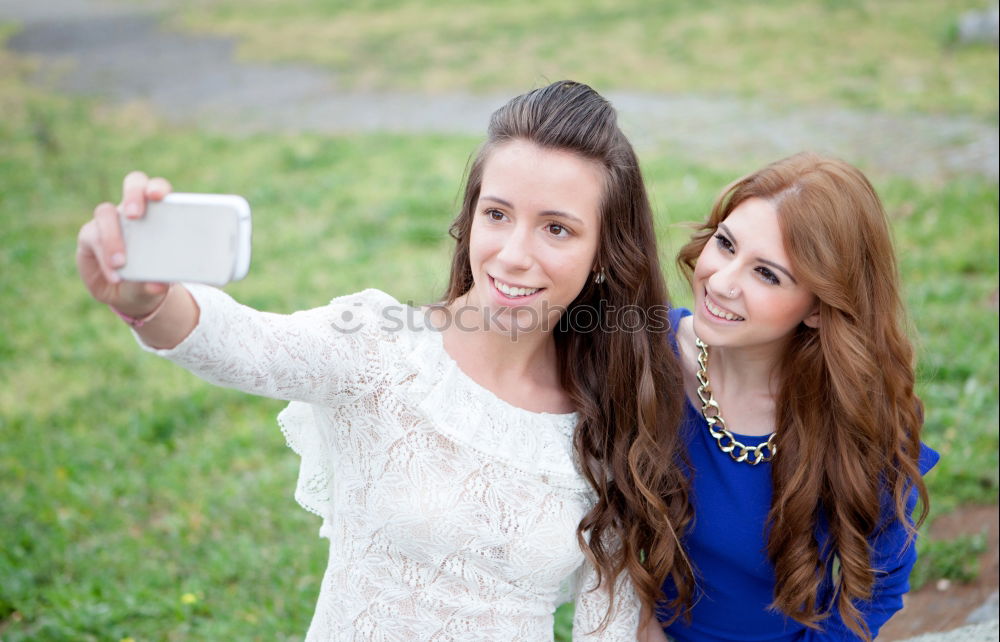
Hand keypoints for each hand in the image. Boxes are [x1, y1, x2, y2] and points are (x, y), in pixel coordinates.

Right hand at [76, 171, 173, 315]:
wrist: (132, 295)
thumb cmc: (152, 280)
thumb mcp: (157, 285)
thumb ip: (157, 283)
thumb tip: (157, 285)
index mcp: (158, 214)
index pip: (157, 190)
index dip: (157, 187)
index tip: (158, 196)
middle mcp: (134, 212)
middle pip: (133, 184)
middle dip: (133, 195)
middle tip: (135, 215)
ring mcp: (110, 221)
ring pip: (105, 212)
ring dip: (113, 236)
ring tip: (121, 263)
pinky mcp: (90, 235)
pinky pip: (92, 238)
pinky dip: (103, 257)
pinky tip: (114, 275)